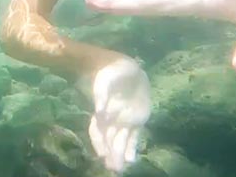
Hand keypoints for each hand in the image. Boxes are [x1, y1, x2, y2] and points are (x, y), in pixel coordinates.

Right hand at [80, 57, 150, 173]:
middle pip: (109, 141)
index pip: (97, 131)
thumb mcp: (105, 79)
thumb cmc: (111, 72)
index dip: (99, 143)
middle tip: (113, 168)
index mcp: (102, 112)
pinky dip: (132, 148)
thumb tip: (99, 112)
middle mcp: (112, 120)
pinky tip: (132, 160)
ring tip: (120, 169)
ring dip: (120, 155)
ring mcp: (125, 121)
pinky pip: (135, 136)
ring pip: (121, 141)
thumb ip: (101, 94)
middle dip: (111, 155)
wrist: (126, 68)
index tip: (102, 154)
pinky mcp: (138, 119)